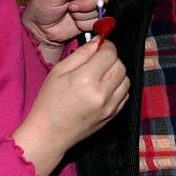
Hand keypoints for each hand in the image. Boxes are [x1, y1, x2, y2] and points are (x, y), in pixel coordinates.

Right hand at [11, 36, 129, 175]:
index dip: (106, 46)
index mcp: (86, 79)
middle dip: (111, 59)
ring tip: (100, 76)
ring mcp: (109, 106)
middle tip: (97, 61)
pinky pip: (125, 94)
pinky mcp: (112, 115)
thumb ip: (81, 53)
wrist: (49, 134)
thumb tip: (98, 41)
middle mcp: (101, 93)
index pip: (110, 53)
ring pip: (126, 79)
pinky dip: (118, 88)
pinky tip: (103, 89)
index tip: (100, 46)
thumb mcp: (58, 71)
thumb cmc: (49, 102)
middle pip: (120, 65)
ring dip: (116, 73)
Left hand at [22, 0, 110, 58]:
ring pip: (100, 10)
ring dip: (84, 16)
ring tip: (70, 13)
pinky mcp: (90, 17)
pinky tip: (74, 21)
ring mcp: (88, 3)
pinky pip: (97, 22)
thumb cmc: (41, 8)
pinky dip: (85, 24)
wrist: (40, 29)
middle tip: (71, 7)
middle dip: (87, 5)